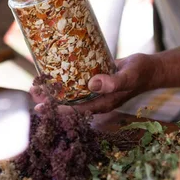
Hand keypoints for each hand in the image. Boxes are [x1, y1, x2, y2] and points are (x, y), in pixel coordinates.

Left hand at [30, 53, 159, 113]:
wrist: (147, 68)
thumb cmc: (140, 73)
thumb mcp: (129, 76)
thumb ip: (113, 82)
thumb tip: (92, 84)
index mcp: (101, 104)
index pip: (75, 110)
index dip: (56, 110)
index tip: (40, 107)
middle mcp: (95, 100)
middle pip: (68, 104)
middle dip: (49, 100)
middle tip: (32, 92)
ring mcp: (93, 92)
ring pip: (69, 95)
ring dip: (52, 91)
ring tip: (36, 85)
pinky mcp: (93, 82)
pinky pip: (75, 84)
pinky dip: (62, 80)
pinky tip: (51, 74)